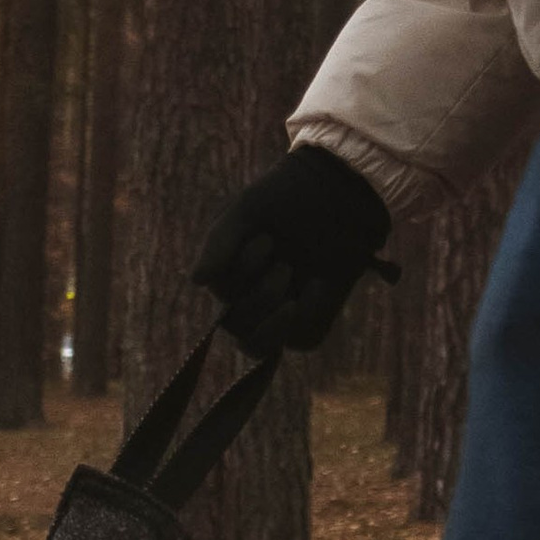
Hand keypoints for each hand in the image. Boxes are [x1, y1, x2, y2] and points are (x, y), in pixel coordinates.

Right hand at [191, 145, 391, 356]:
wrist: (343, 193)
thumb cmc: (289, 196)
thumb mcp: (247, 210)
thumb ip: (218, 243)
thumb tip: (196, 281)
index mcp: (230, 273)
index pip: (220, 296)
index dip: (240, 275)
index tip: (266, 239)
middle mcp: (250, 298)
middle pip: (235, 324)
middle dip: (259, 296)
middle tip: (285, 266)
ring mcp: (278, 316)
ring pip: (255, 346)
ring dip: (272, 318)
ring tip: (294, 279)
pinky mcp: (310, 326)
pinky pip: (300, 340)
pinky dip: (308, 314)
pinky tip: (320, 283)